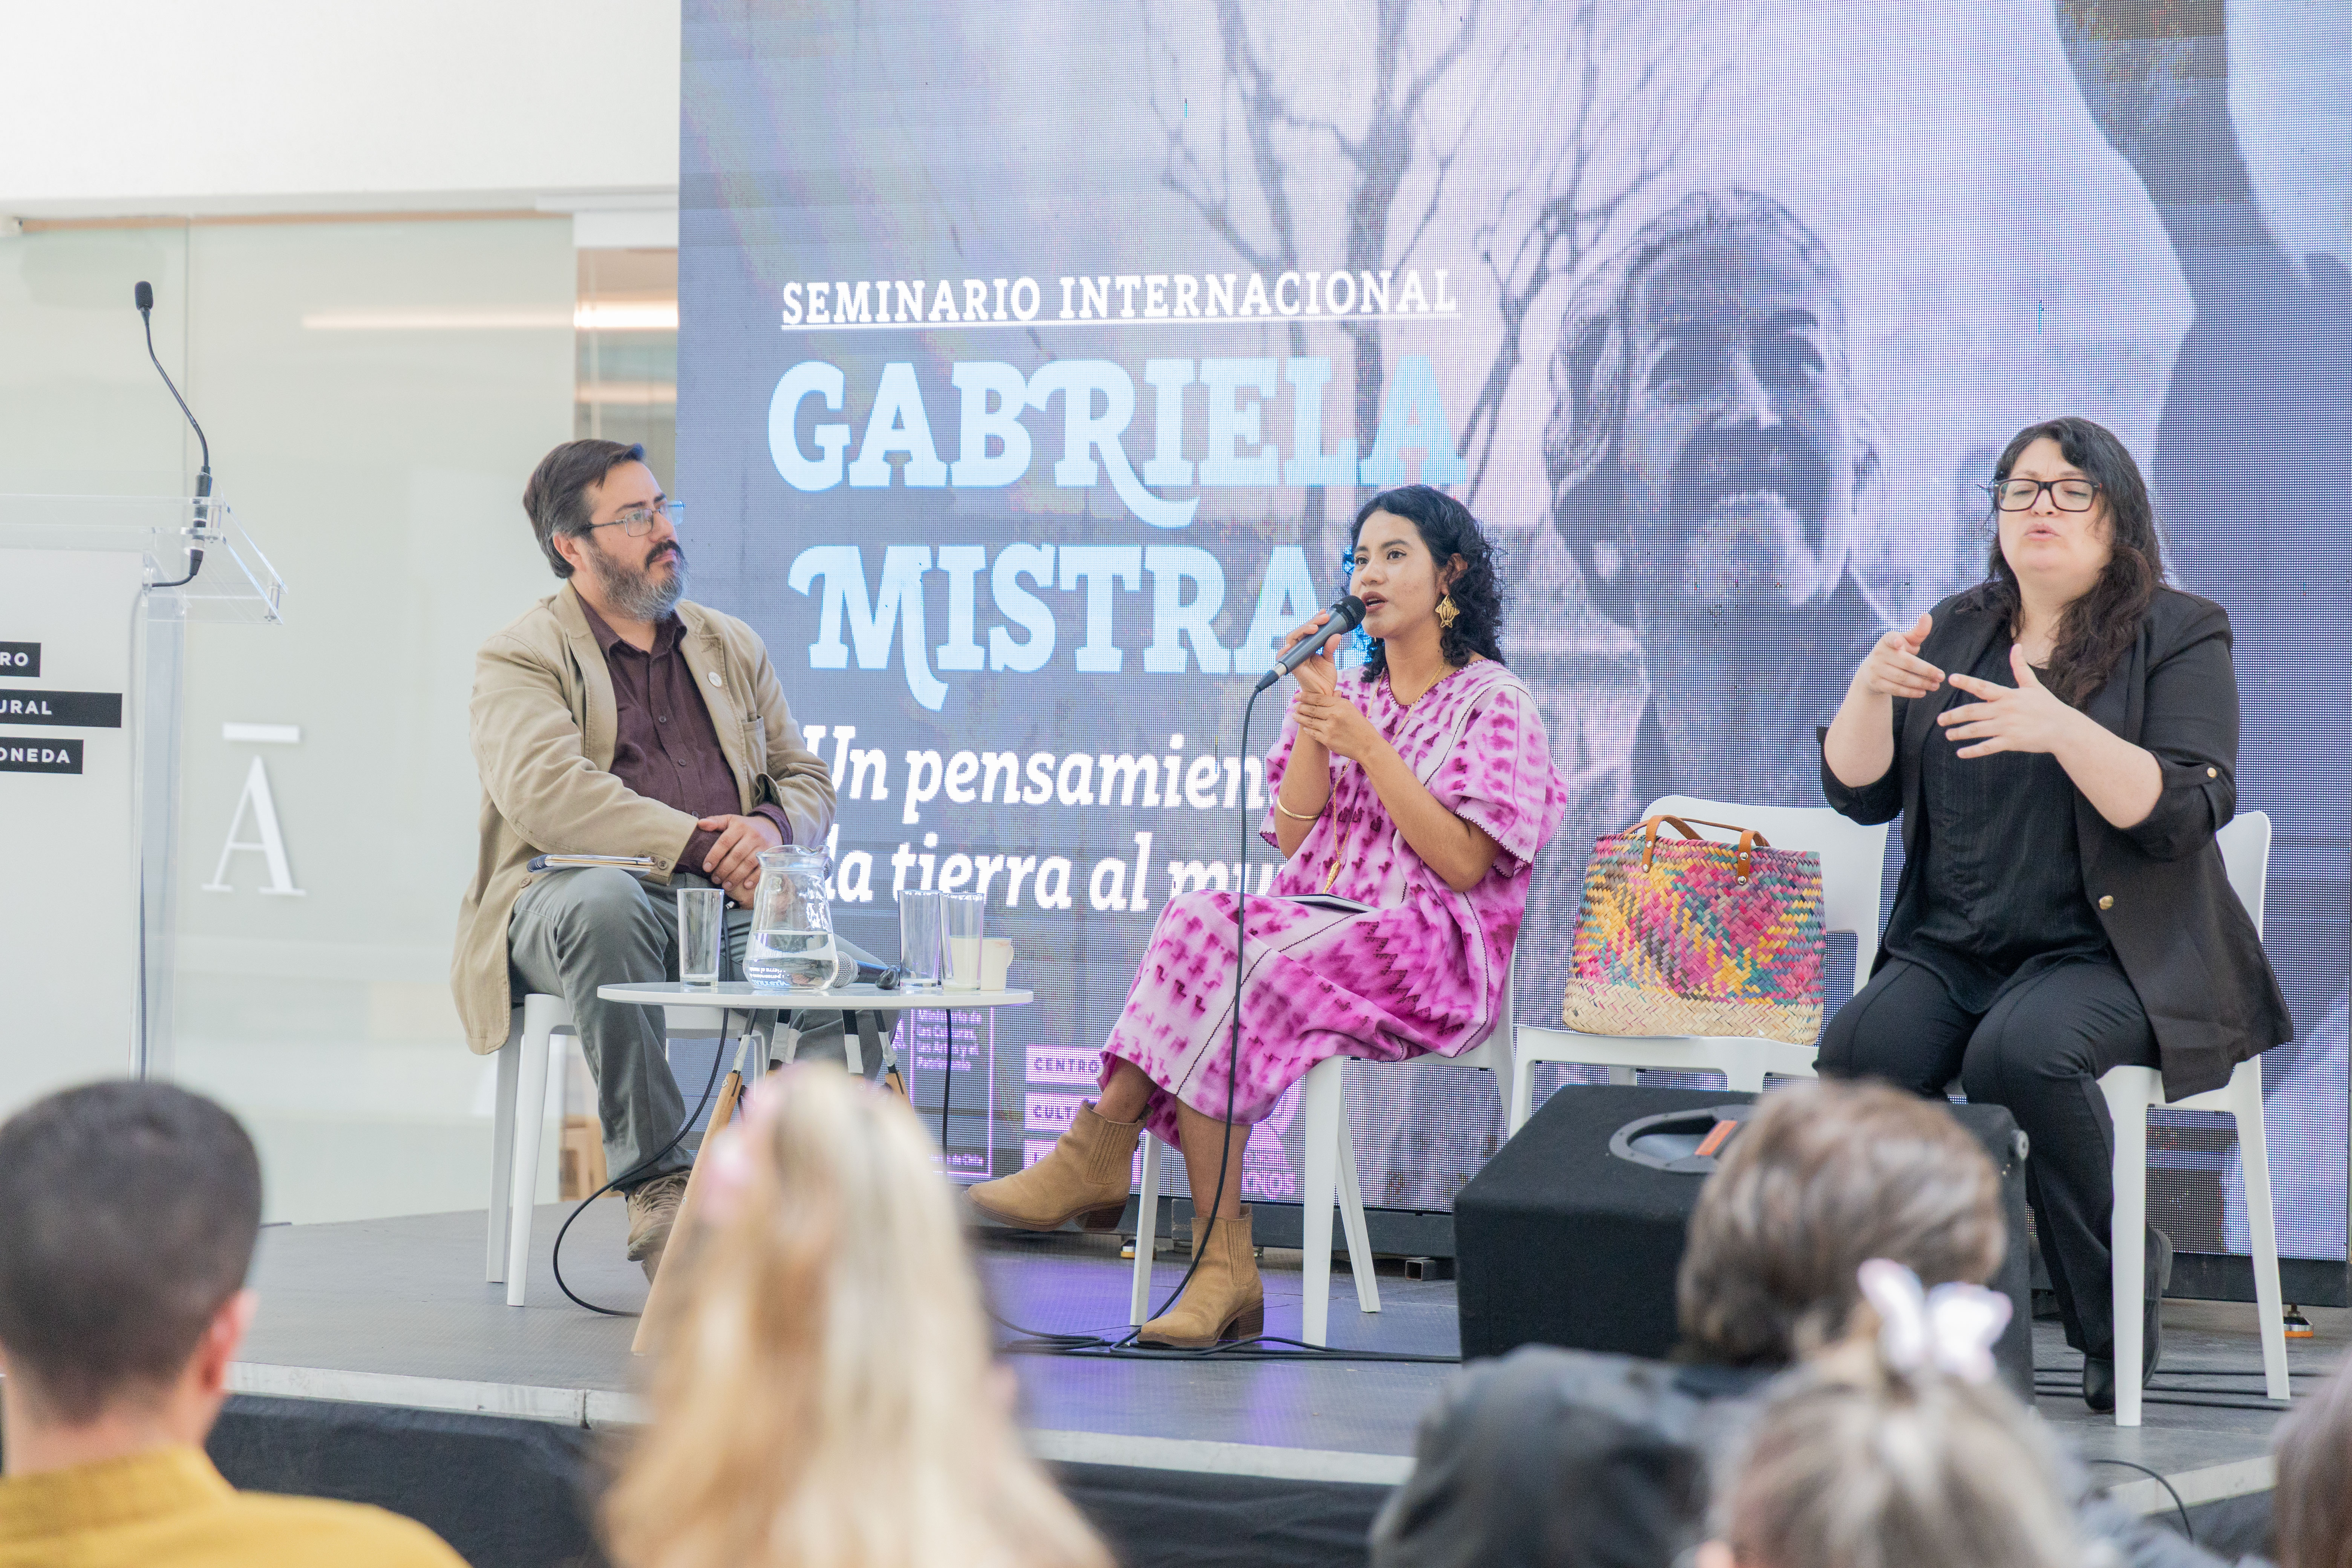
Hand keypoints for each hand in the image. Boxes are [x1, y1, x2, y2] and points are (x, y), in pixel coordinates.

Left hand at [698, 813, 781, 902]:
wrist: (770, 827)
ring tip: (726, 885)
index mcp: (740, 826)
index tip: (706, 867)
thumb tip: (701, 824)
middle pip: (736, 855)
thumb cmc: (745, 826)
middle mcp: (752, 836)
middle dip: (724, 869)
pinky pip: (762, 868)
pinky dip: (754, 878)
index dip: (714, 855)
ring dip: (736, 876)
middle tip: (715, 879)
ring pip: (748, 864)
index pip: (725, 842)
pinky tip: (745, 885)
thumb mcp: (731, 820)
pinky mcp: (771, 856)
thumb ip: (716, 822)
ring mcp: (763, 846)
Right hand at [1279, 611, 1338, 698]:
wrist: (1323, 694)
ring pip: (1292, 638)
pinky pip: (1282, 657)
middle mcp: (1299, 650)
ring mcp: (1295, 657)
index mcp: (1308, 647)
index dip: (1315, 620)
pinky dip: (1283, 651)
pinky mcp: (1292, 666)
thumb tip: (1336, 634)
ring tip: (1315, 628)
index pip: (1309, 630)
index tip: (1325, 613)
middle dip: (1312, 622)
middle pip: (1300, 632)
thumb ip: (1330, 647)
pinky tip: (1289, 645)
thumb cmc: (1324, 678)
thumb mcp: (1329, 660)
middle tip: (1324, 618)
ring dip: (1302, 631)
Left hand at [1293, 684, 1380, 763]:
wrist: (1367, 746)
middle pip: (1311, 709)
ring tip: (1294, 715)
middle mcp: (1334, 715)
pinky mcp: (1327, 740)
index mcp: (1341, 705)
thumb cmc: (1360, 726)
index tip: (1296, 695)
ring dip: (1300, 718)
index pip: (1318, 698)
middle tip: (1294, 706)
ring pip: (1309, 721)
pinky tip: (1304, 727)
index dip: (1305, 696)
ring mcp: (1329, 728)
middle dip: (1300, 707)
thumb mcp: (1351, 710)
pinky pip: (1313, 733)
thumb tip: (1327, 694)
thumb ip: (1337, 702)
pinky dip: (1307, 730)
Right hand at [1854, 612, 1942, 698]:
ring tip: (1935, 686)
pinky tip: (1923, 692)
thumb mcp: (1906, 641)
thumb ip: (1918, 631)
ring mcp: (1876, 669)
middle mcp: (1879, 653)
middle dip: (1926, 671)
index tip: (1900, 642)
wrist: (1871, 671)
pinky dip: (1911, 692)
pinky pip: (1896, 689)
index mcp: (1887, 640)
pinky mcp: (1876, 683)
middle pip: (1906, 663)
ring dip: (1921, 683)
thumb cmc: (1896, 652)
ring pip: (1902, 678)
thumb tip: (1927, 615)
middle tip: (1941, 676)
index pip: (1890, 638)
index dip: (1895, 640)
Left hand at [1937, 646, 2082, 757]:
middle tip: (1940, 719)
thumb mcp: (2033, 685)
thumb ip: (2020, 668)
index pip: (1983, 687)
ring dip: (1959, 733)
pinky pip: (1987, 747)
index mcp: (2008, 695)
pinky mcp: (2011, 742)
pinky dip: (1973, 751)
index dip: (1966, 682)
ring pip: (1977, 730)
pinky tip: (1960, 753)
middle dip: (1954, 715)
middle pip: (1973, 711)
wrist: (2064, 729)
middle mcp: (2005, 710)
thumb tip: (2017, 646)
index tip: (1950, 678)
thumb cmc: (2047, 706)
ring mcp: (2007, 727)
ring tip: (1948, 734)